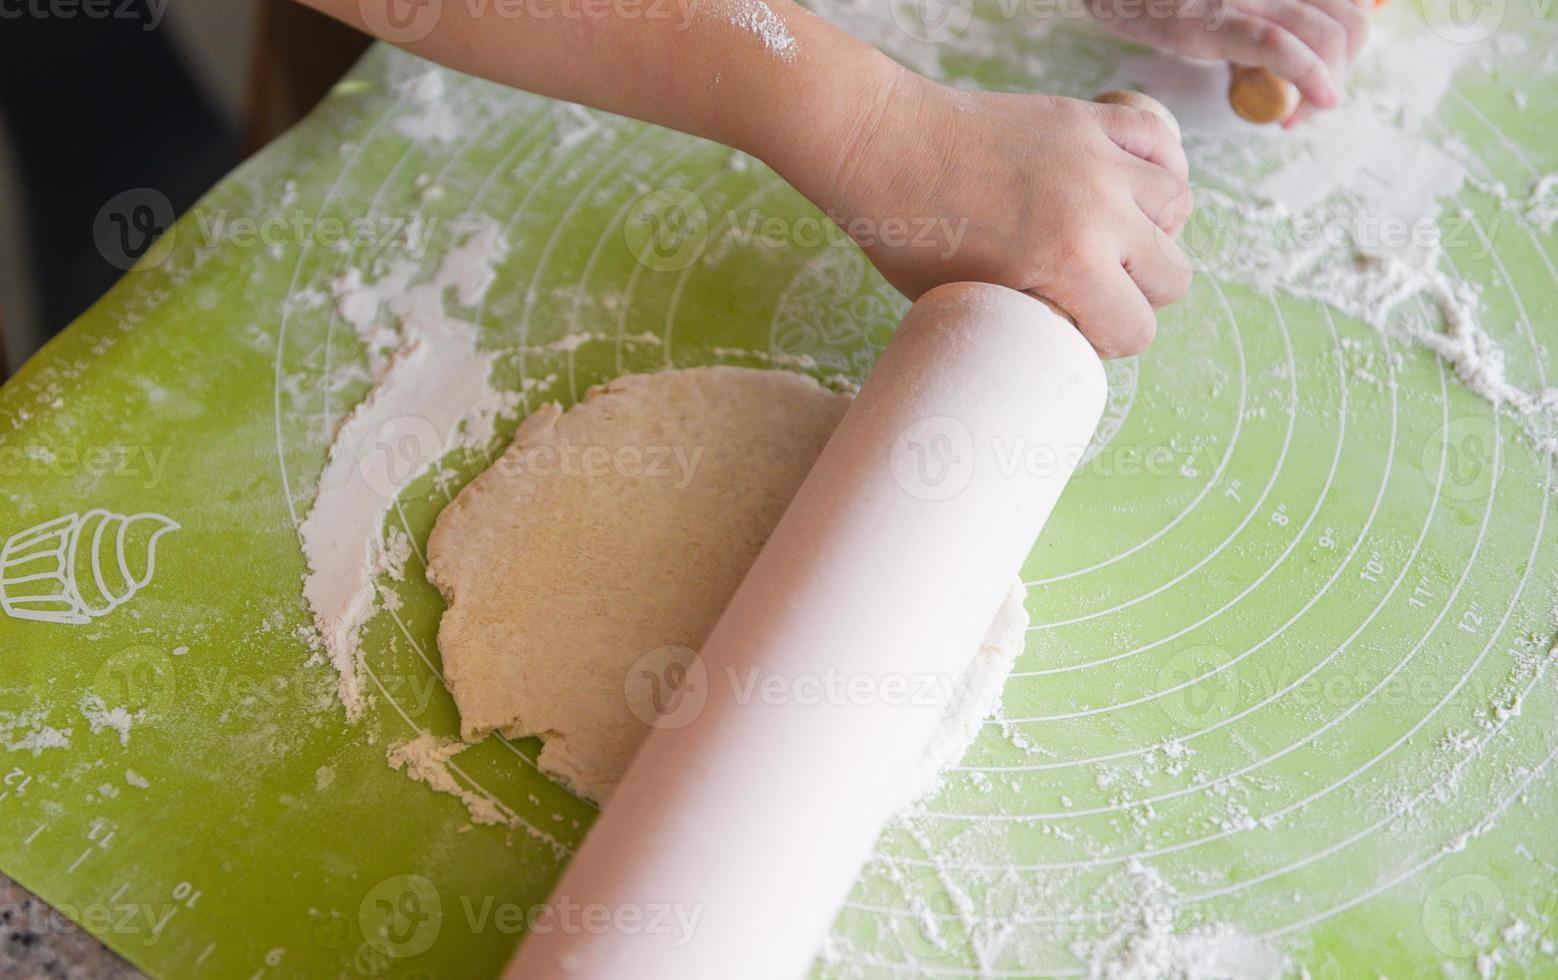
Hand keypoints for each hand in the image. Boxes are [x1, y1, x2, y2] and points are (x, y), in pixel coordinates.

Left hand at [779, 70, 1192, 357]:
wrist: (881, 145)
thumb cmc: (907, 232)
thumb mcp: (963, 302)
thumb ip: (1026, 319)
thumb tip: (1064, 338)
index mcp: (1067, 262)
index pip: (1136, 329)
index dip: (1110, 341)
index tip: (1080, 331)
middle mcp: (1097, 209)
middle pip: (1172, 276)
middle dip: (1137, 295)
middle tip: (1095, 292)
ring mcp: (1098, 158)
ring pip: (1178, 209)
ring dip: (1153, 232)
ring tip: (1113, 238)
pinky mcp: (1087, 119)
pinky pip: (1161, 143)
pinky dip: (1158, 168)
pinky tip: (1131, 188)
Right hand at [1089, 0, 1369, 125]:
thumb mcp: (1221, 6)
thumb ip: (1257, 21)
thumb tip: (1284, 67)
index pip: (1348, 8)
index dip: (1348, 49)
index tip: (1325, 82)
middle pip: (1349, 24)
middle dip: (1342, 71)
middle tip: (1313, 105)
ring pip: (1328, 36)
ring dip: (1327, 84)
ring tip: (1299, 114)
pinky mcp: (1220, 18)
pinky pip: (1280, 46)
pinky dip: (1310, 75)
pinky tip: (1321, 101)